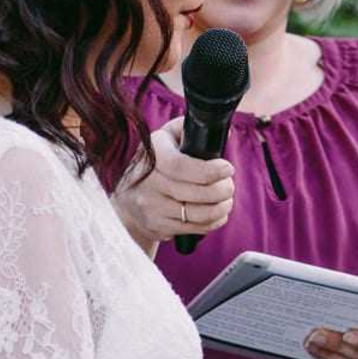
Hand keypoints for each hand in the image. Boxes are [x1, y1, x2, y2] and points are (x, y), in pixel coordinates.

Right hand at [111, 119, 235, 247]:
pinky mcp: (157, 225)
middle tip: (229, 186)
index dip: (209, 170)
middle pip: (194, 192)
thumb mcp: (168, 139)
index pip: (180, 165)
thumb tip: (225, 132)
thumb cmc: (158, 164)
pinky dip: (213, 221)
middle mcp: (147, 180)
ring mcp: (150, 206)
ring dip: (221, 207)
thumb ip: (190, 130)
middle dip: (221, 190)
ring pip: (197, 213)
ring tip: (226, 200)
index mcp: (153, 154)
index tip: (228, 168)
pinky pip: (193, 228)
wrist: (128, 201)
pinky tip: (217, 214)